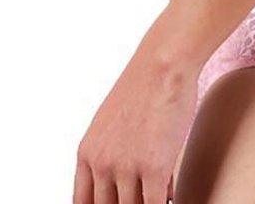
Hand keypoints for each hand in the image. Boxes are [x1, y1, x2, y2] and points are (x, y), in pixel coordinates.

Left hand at [74, 40, 198, 203]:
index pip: (82, 203)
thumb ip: (114, 157)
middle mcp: (101, 163)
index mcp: (87, 153)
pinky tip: (172, 199)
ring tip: (158, 196)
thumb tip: (135, 187)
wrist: (162, 65)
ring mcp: (125, 168)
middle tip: (139, 199)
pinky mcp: (153, 168)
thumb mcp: (113, 124)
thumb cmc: (144, 88)